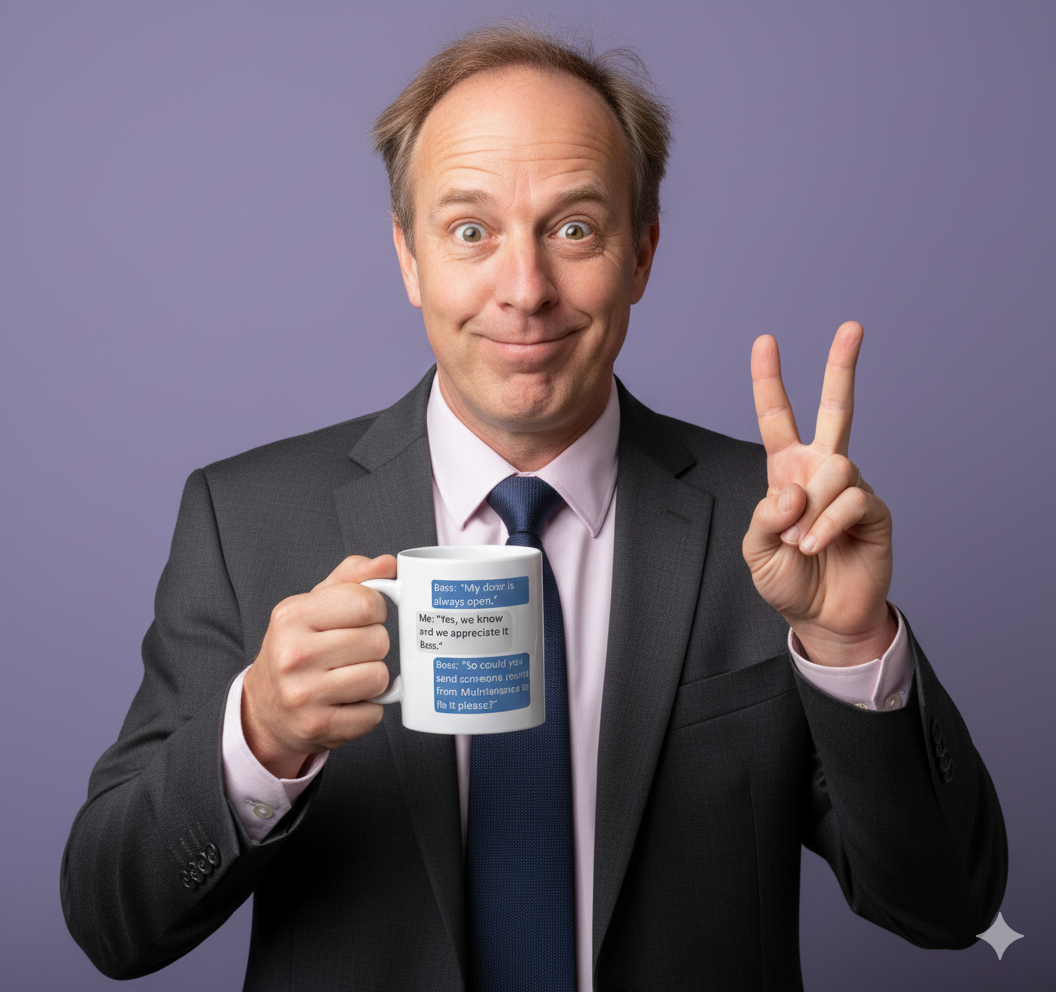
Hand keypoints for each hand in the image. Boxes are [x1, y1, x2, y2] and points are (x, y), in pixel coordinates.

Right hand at [241, 555, 396, 777]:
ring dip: (374, 678)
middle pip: (378, 641)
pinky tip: (347, 702)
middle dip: (374, 644)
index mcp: (292, 615)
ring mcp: (304, 695)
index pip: (366, 602)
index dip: (376, 609)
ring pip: (379, 677)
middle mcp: (293, 654)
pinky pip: (374, 714)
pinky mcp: (318, 727)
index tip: (365, 616)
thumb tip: (388, 564)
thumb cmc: (298, 648)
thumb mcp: (314, 604)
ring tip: (350, 676)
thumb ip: (352, 578)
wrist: (265, 708)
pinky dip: (369, 709)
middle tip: (353, 651)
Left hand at [742, 322, 896, 666]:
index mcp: (786, 472)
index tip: (765, 341)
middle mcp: (821, 471)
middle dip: (842, 366)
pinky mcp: (874, 511)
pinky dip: (828, 524)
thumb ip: (765, 516)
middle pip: (836, 409)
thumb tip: (795, 488)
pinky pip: (852, 499)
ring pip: (836, 467)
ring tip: (803, 545)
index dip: (769, 381)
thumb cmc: (788, 580)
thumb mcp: (757, 550)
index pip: (776, 418)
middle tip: (852, 326)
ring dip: (812, 510)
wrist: (824, 618)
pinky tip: (819, 545)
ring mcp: (851, 488)